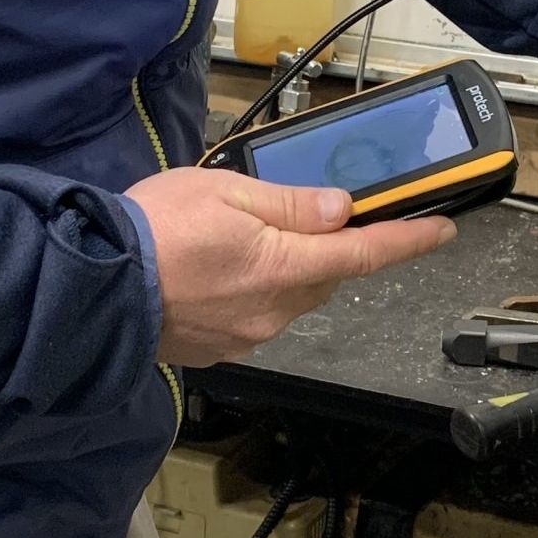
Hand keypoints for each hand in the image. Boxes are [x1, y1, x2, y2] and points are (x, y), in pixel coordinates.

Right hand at [129, 168, 456, 366]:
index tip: (441, 230)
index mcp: (285, 266)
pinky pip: (257, 314)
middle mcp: (275, 309)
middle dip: (330, 246)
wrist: (95, 288)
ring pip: (292, 295)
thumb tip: (340, 208)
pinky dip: (254, 289)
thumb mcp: (227, 190)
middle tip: (308, 214)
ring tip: (246, 237)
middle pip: (328, 274)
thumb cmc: (156, 231)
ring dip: (288, 267)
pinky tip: (220, 269)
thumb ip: (290, 203)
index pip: (365, 253)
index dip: (409, 241)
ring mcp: (248, 334)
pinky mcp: (220, 347)